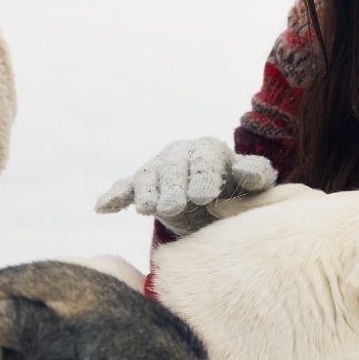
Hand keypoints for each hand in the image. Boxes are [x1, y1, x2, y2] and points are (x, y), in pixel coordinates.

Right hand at [93, 137, 275, 235]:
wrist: (215, 197)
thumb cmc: (239, 188)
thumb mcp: (254, 183)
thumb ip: (256, 174)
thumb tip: (246, 171)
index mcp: (207, 150)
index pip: (203, 162)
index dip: (202, 178)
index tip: (204, 197)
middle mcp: (179, 155)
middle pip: (172, 169)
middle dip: (172, 188)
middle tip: (175, 207)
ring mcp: (157, 169)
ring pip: (147, 177)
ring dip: (146, 193)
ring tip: (146, 209)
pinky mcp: (142, 186)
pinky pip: (125, 188)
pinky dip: (113, 196)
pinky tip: (102, 208)